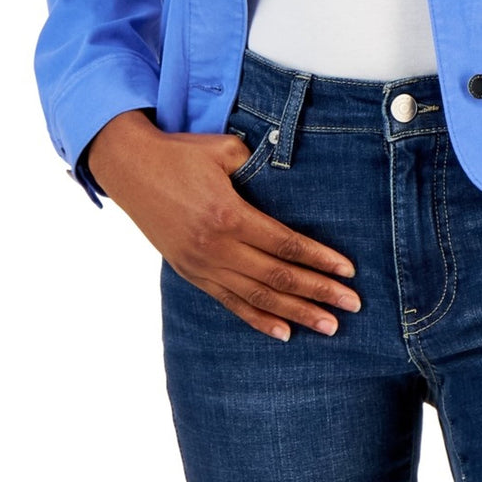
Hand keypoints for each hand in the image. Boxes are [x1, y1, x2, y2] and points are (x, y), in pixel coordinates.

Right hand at [84, 110, 360, 340]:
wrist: (129, 168)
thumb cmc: (180, 153)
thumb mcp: (223, 149)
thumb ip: (258, 165)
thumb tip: (289, 176)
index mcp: (228, 215)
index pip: (285, 245)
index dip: (320, 259)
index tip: (348, 271)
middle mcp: (216, 247)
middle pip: (278, 277)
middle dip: (318, 292)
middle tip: (352, 306)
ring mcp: (201, 265)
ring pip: (257, 297)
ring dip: (295, 313)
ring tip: (328, 326)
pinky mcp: (191, 273)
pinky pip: (230, 303)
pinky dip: (258, 319)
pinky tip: (283, 332)